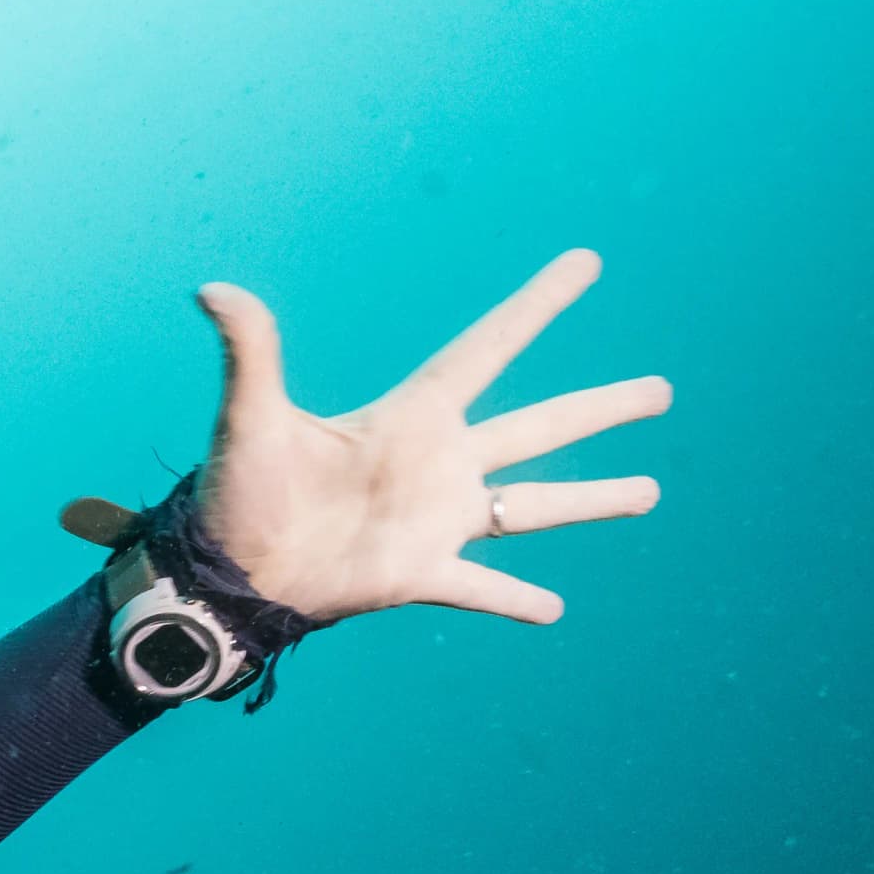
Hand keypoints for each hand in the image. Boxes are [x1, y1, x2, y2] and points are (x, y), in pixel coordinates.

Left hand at [190, 248, 669, 625]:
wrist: (225, 576)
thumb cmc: (235, 495)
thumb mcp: (248, 418)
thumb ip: (249, 350)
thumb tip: (211, 287)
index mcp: (409, 417)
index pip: (488, 347)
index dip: (536, 306)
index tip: (585, 264)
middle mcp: (435, 464)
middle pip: (539, 428)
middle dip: (601, 409)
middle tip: (662, 392)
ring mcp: (434, 521)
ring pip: (533, 507)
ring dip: (591, 500)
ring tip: (650, 490)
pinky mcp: (418, 574)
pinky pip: (480, 588)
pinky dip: (514, 599)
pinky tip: (553, 609)